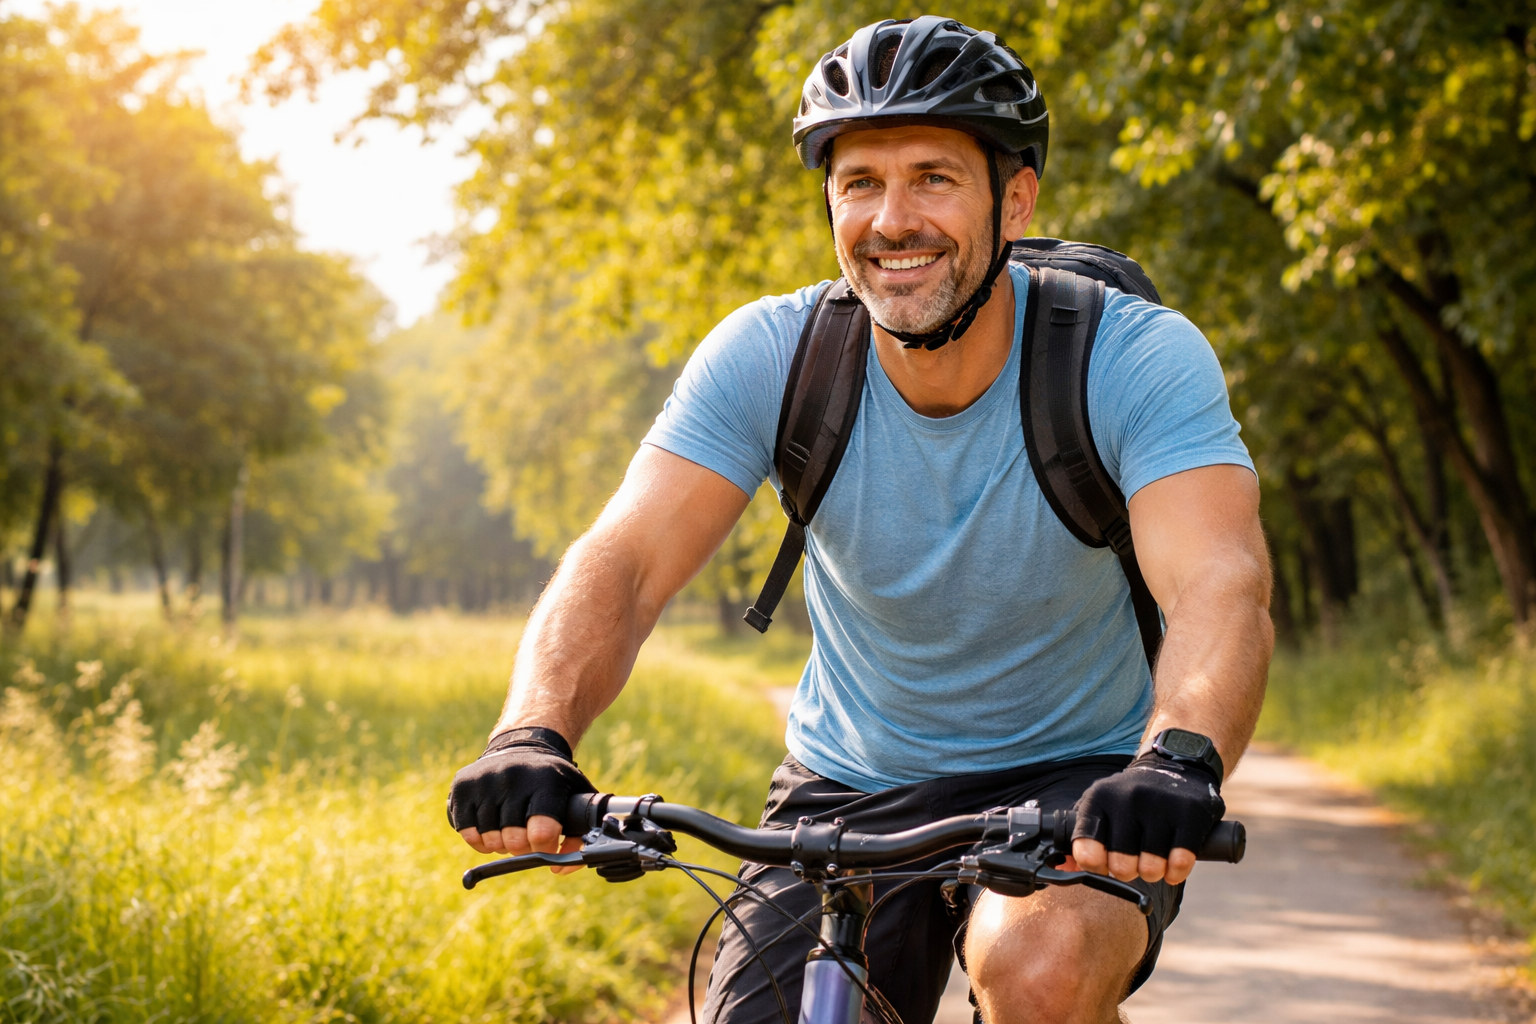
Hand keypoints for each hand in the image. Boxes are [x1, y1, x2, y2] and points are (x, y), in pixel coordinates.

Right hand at [447, 727, 594, 872]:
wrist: (522, 745)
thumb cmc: (553, 781)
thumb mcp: (577, 796)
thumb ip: (581, 834)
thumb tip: (560, 868)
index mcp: (546, 780)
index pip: (542, 831)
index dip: (544, 848)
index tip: (547, 845)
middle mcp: (513, 776)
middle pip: (514, 840)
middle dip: (522, 849)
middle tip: (527, 840)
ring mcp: (485, 780)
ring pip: (489, 838)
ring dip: (500, 844)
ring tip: (510, 831)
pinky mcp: (463, 785)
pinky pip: (467, 832)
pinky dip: (479, 840)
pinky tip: (491, 830)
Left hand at [1070, 752, 1223, 885]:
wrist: (1174, 764)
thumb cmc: (1130, 797)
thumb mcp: (1100, 806)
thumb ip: (1080, 837)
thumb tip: (1066, 869)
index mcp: (1099, 799)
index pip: (1086, 850)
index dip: (1095, 866)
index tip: (1102, 864)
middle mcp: (1127, 799)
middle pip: (1121, 866)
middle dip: (1127, 872)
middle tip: (1133, 862)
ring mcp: (1160, 805)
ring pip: (1151, 868)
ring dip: (1152, 872)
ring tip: (1153, 861)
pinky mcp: (1190, 814)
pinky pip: (1180, 862)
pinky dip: (1175, 872)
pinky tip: (1172, 865)